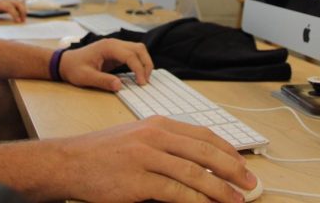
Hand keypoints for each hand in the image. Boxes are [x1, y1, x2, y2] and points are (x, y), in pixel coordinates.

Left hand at [0, 0, 26, 23]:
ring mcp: (8, 2)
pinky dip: (22, 9)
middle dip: (22, 11)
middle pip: (17, 3)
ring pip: (19, 3)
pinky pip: (19, 5)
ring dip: (23, 10)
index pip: (9, 7)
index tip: (17, 21)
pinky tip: (22, 16)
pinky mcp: (10, 4)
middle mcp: (5, 2)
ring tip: (24, 20)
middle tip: (23, 20)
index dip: (14, 13)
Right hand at [56, 116, 254, 202]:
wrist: (70, 162)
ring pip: (194, 173)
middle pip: (205, 152)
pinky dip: (196, 200)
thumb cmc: (103, 152)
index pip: (203, 134)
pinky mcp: (138, 180)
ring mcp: (146, 157)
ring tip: (235, 200)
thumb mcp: (137, 137)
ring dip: (220, 189)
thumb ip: (166, 144)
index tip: (242, 164)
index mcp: (158, 123)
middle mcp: (155, 136)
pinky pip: (176, 192)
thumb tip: (198, 162)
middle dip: (232, 169)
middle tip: (249, 183)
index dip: (227, 150)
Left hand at [57, 38, 152, 90]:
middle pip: (139, 48)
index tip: (142, 83)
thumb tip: (119, 86)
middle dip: (146, 64)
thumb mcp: (86, 77)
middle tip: (145, 81)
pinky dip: (138, 63)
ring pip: (138, 50)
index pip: (130, 55)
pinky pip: (132, 55)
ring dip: (144, 63)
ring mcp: (116, 47)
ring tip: (143, 79)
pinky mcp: (116, 53)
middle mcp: (114, 44)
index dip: (139, 69)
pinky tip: (138, 75)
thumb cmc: (74, 68)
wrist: (65, 63)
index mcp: (107, 47)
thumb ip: (102, 81)